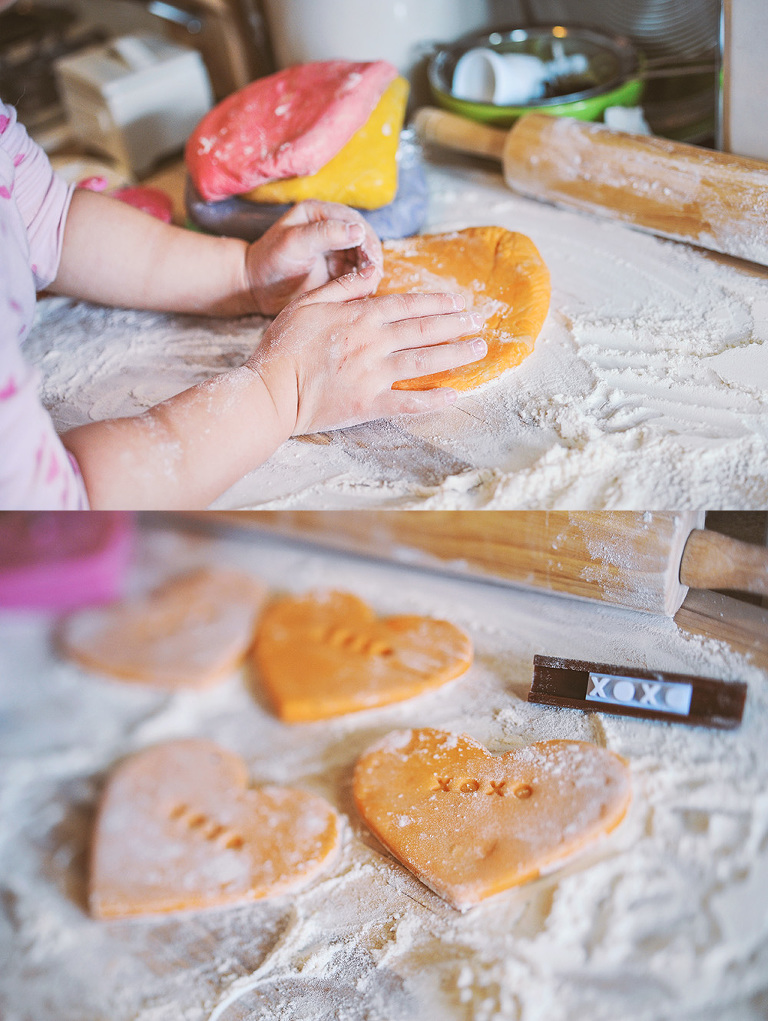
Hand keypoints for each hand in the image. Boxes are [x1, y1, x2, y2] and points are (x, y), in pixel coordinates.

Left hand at [245, 200, 382, 315]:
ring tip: (369, 286)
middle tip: (374, 276)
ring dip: (369, 271)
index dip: (367, 239)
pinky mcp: (335, 272)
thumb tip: (358, 230)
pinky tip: (362, 292)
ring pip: (362, 258)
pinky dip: (362, 282)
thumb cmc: (269, 261)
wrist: (255, 288)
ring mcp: (334, 251)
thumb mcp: (295, 243)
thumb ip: (325, 234)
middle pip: (363, 240)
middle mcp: (330, 229)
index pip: (354, 222)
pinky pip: (356, 275)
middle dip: (371, 257)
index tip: (372, 259)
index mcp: (319, 213)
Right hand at [245, 264, 486, 435]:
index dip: (439, 303)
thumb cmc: (283, 345)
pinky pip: (408, 403)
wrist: (271, 390)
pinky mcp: (370, 405)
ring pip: (425, 362)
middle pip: (425, 330)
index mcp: (361, 316)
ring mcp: (374, 376)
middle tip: (480, 321)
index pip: (409, 305)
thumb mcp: (307, 302)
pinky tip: (454, 395)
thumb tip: (370, 273)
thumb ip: (342, 288)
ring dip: (456, 355)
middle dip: (456, 324)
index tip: (460, 302)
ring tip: (478, 349)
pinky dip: (433, 400)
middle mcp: (374, 343)